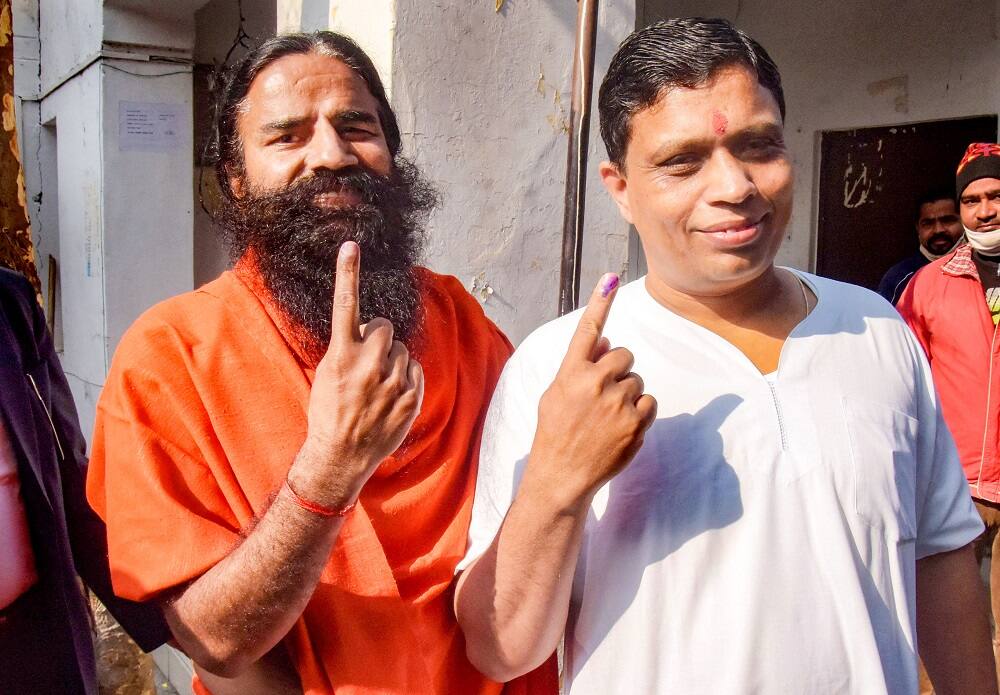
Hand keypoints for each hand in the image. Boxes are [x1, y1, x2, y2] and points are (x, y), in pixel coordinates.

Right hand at [290, 241, 423, 506]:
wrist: (341, 455)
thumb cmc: (328, 411)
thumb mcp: (326, 374)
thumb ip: (346, 347)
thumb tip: (365, 329)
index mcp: (341, 355)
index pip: (346, 306)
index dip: (348, 273)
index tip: (350, 246)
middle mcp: (368, 364)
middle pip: (384, 326)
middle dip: (378, 336)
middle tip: (367, 358)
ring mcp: (391, 381)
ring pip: (401, 348)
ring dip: (392, 359)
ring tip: (376, 383)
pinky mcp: (410, 397)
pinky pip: (415, 368)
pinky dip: (406, 376)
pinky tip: (391, 393)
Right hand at [529, 274, 655, 505]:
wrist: (562, 477)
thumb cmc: (556, 434)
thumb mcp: (555, 395)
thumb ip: (579, 367)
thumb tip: (609, 342)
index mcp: (570, 373)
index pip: (588, 331)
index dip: (600, 303)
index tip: (611, 277)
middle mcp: (593, 383)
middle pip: (625, 355)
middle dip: (620, 369)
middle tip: (605, 393)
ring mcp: (616, 403)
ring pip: (638, 381)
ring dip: (628, 395)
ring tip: (607, 419)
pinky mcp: (635, 423)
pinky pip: (650, 403)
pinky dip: (641, 413)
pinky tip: (621, 428)